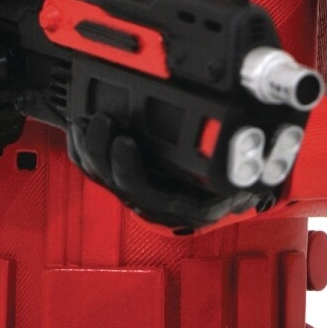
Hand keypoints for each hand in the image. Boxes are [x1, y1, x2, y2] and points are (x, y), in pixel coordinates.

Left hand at [68, 113, 276, 232]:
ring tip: (85, 121)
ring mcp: (137, 193)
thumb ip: (235, 166)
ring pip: (99, 175)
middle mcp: (155, 205)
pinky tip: (79, 129)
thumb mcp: (241, 178)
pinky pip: (94, 168)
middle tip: (101, 120)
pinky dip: (83, 149)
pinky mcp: (125, 178)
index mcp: (182, 207)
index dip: (127, 169)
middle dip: (100, 150)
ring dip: (87, 147)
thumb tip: (247, 144)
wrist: (230, 194)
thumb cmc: (234, 186)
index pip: (144, 192)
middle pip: (114, 181)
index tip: (124, 141)